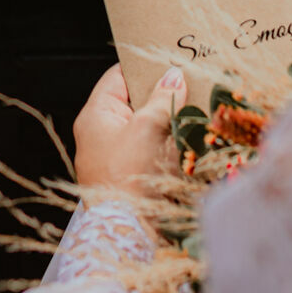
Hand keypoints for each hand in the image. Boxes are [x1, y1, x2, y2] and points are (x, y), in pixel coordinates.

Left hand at [72, 64, 185, 193]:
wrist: (127, 232)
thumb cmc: (129, 177)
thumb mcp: (148, 128)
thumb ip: (162, 98)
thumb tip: (174, 76)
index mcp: (95, 115)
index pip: (118, 76)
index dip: (143, 66)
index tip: (170, 60)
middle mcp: (101, 133)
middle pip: (134, 101)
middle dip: (161, 94)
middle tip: (190, 85)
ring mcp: (115, 156)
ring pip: (146, 126)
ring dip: (169, 120)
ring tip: (196, 109)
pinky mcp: (131, 176)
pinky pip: (151, 150)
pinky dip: (168, 143)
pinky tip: (190, 140)